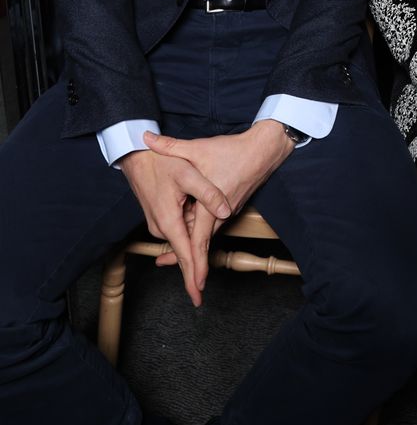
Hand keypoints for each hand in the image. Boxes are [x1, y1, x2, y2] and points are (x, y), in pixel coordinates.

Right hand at [120, 148, 230, 306]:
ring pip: (179, 242)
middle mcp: (160, 226)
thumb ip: (208, 193)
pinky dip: (183, 239)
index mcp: (168, 220)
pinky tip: (190, 246)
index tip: (198, 296)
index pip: (184, 254)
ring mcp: (157, 223)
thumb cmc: (162, 163)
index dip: (193, 275)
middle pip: (181, 253)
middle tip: (199, 294)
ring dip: (190, 251)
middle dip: (192, 271)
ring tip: (198, 275)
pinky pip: (175, 233)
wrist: (136, 156)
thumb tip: (226, 212)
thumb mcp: (188, 174)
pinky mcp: (158, 217)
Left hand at [143, 121, 293, 289]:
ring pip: (208, 235)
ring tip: (179, 262)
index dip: (193, 263)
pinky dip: (201, 234)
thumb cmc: (231, 150)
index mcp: (210, 205)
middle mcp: (221, 213)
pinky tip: (193, 235)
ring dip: (195, 249)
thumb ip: (170, 145)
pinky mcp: (231, 206)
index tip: (195, 285)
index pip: (198, 241)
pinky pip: (214, 226)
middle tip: (189, 287)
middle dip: (193, 265)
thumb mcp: (197, 148)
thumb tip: (145, 138)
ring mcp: (228, 211)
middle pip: (203, 244)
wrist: (263, 149)